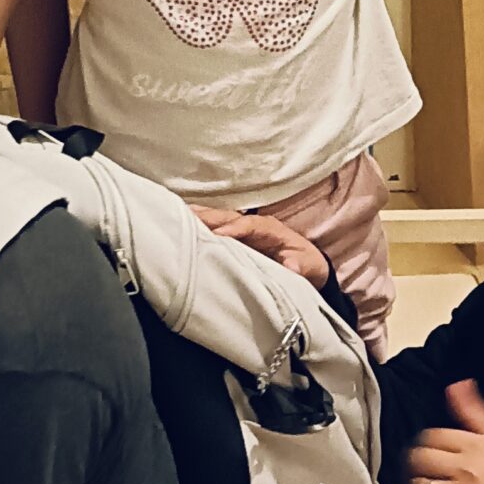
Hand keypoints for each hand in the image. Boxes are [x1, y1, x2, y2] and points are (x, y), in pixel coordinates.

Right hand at [191, 204, 329, 287]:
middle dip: (207, 218)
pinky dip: (196, 224)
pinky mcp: (232, 235)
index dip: (233, 228)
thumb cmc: (306, 263)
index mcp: (270, 229)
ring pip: (216, 218)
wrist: (306, 263)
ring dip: (197, 217)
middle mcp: (252, 224)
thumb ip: (299, 266)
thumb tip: (290, 266)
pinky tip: (179, 223)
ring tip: (174, 216)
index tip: (218, 236)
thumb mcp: (309, 267)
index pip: (249, 225)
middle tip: (184, 219)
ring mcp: (240, 228)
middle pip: (226, 216)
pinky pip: (212, 227)